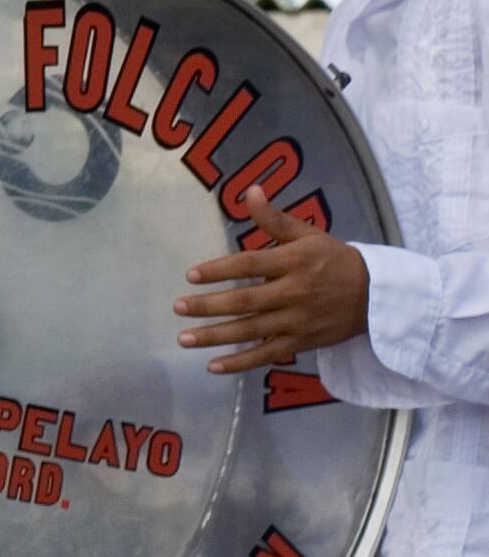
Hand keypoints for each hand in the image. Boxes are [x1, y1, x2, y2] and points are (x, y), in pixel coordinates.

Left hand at [176, 201, 370, 373]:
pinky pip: (267, 354)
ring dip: (216, 336)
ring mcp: (297, 321)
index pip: (250, 265)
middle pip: (246, 301)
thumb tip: (249, 191)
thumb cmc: (334, 260)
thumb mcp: (308, 235)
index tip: (191, 275)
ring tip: (184, 338)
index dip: (219, 270)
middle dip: (209, 306)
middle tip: (178, 307)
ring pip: (252, 331)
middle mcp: (294, 293)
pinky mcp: (302, 343)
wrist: (378, 296)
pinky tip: (213, 365)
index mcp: (294, 262)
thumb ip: (274, 218)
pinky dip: (241, 362)